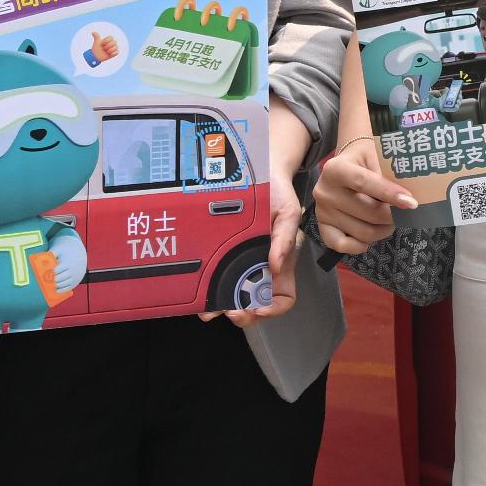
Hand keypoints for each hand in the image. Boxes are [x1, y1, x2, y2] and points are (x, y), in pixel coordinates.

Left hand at [216, 163, 306, 324]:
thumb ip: (285, 238)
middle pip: (255, 304)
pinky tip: (197, 290)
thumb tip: (275, 265)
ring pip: (232, 295)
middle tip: (231, 312)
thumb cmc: (277, 193)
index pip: (283, 297)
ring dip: (221, 307)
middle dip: (244, 314)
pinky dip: (207, 287)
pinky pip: (215, 275)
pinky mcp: (222, 253)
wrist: (257, 171)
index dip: (273, 309)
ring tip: (208, 310)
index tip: (259, 308)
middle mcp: (260, 267)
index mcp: (279, 262)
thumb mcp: (288, 212)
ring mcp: (240, 262)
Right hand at [313, 144, 411, 256]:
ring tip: (392, 219)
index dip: (389, 194)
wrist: (349, 162)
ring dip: (384, 229)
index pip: (364, 183)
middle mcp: (324, 191)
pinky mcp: (323, 227)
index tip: (411, 203)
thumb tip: (408, 200)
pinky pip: (342, 245)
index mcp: (335, 169)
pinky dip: (361, 245)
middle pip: (368, 213)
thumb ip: (389, 175)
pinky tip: (373, 234)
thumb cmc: (367, 159)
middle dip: (393, 216)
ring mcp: (322, 211)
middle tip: (406, 212)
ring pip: (363, 232)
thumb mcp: (377, 156)